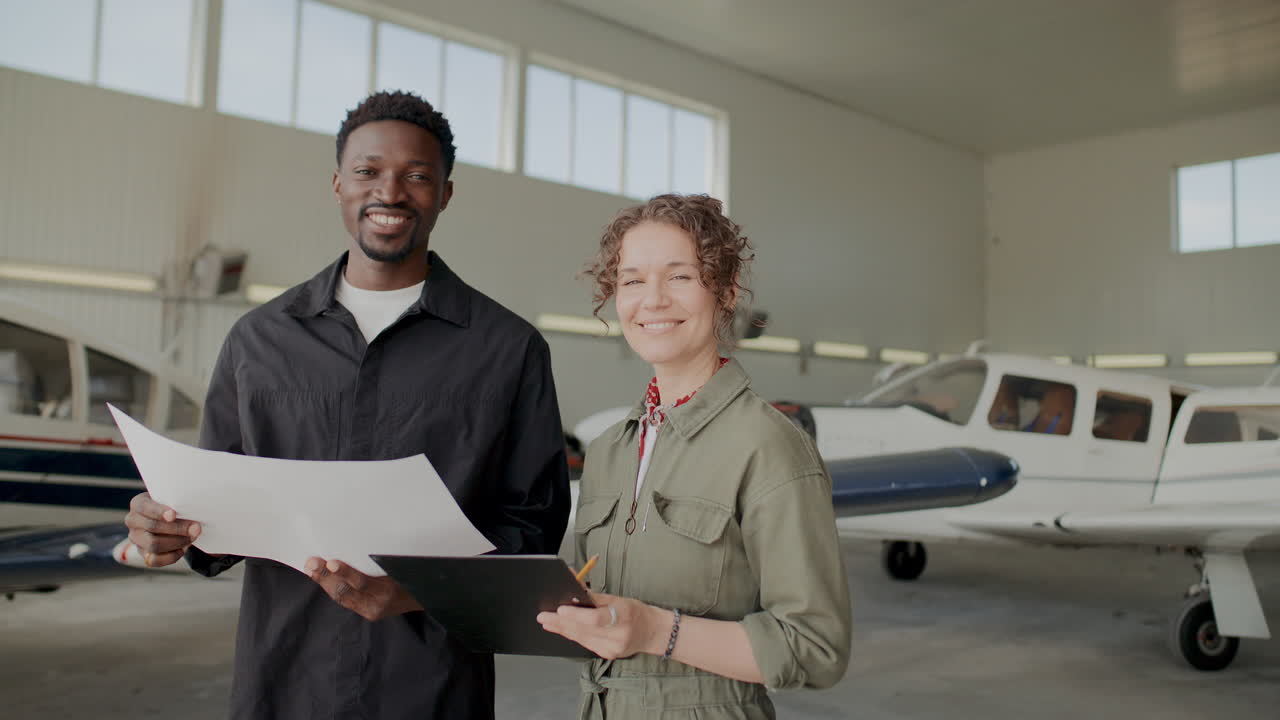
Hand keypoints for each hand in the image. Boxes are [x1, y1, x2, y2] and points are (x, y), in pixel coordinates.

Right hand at [124, 492, 200, 566]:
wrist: (172, 519)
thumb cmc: (173, 505)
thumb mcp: (173, 498)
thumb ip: (178, 500)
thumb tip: (192, 508)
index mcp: (138, 504)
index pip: (145, 508)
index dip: (159, 512)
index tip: (173, 515)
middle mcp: (133, 521)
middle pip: (152, 527)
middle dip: (177, 528)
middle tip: (196, 528)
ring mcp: (136, 539)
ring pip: (154, 545)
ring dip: (178, 542)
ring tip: (193, 537)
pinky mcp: (143, 554)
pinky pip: (155, 561)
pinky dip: (171, 556)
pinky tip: (183, 549)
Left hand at [304, 557, 422, 620]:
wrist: (425, 598)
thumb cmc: (412, 575)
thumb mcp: (400, 565)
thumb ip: (378, 560)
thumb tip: (351, 548)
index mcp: (390, 590)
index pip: (362, 583)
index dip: (345, 573)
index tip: (331, 562)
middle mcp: (379, 604)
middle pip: (346, 591)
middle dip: (326, 577)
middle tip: (312, 562)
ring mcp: (373, 611)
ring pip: (342, 597)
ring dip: (325, 582)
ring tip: (312, 569)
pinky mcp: (369, 614)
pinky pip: (346, 601)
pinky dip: (333, 589)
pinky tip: (324, 579)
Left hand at [537, 591, 669, 659]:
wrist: (652, 632)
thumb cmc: (635, 611)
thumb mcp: (619, 599)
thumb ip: (594, 596)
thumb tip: (573, 585)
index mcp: (624, 616)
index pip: (596, 618)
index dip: (576, 615)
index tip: (560, 610)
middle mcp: (619, 635)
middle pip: (584, 630)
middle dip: (561, 622)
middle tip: (544, 616)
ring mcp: (613, 648)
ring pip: (582, 638)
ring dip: (562, 629)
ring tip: (547, 622)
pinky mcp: (608, 655)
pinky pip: (586, 644)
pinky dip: (573, 635)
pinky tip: (562, 629)